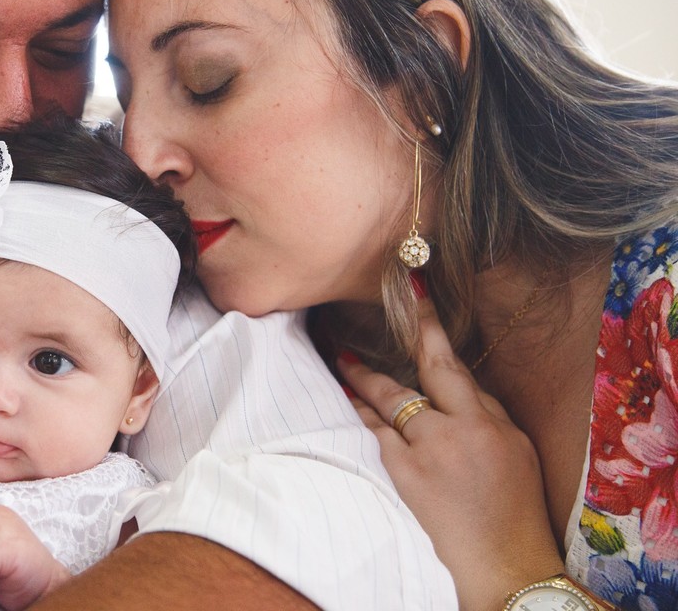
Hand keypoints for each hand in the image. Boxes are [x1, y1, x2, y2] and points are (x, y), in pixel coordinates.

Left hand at [337, 296, 564, 610]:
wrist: (505, 566)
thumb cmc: (515, 510)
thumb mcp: (513, 451)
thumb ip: (485, 415)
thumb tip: (457, 385)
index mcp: (486, 422)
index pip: (452, 363)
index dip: (429, 325)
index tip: (414, 290)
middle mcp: (455, 431)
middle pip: (415, 376)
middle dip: (389, 343)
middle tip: (359, 319)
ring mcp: (426, 453)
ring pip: (387, 403)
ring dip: (361, 378)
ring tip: (341, 357)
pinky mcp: (404, 477)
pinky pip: (375, 434)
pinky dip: (361, 414)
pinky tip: (346, 399)